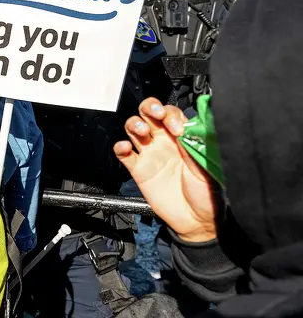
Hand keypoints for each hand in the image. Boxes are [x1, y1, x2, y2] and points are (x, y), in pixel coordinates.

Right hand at [114, 99, 217, 242]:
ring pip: (133, 128)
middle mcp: (165, 142)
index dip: (171, 114)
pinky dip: (120, 147)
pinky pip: (123, 154)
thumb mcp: (209, 167)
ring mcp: (150, 155)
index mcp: (183, 139)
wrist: (197, 221)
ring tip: (141, 130)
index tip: (177, 129)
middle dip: (150, 107)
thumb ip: (197, 146)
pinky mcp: (139, 170)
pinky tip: (125, 147)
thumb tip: (189, 127)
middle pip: (149, 113)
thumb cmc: (209, 196)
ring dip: (134, 123)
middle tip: (155, 115)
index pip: (171, 113)